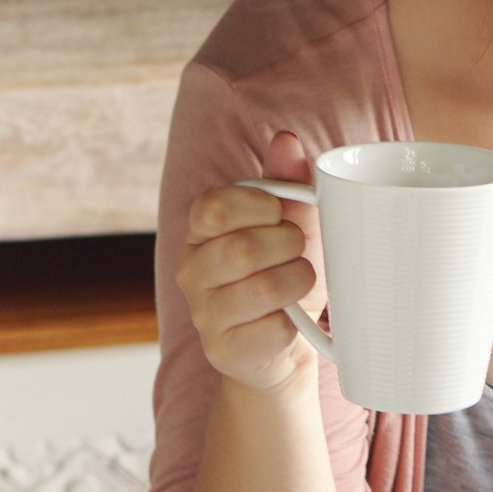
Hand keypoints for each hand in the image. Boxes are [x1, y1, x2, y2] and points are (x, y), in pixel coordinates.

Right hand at [178, 134, 323, 393]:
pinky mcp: (224, 350)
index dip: (260, 206)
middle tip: (298, 251)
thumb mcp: (290, 223)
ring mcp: (204, 313)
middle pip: (243, 249)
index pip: (215, 206)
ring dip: (298, 281)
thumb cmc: (284, 272)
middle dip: (288, 245)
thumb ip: (286, 182)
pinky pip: (274, 329)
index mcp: (200, 229)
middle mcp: (191, 270)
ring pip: (263, 289)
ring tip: (301, 280)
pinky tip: (290, 319)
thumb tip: (286, 141)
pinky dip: (295, 322)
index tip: (280, 213)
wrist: (283, 343)